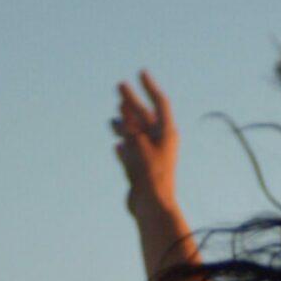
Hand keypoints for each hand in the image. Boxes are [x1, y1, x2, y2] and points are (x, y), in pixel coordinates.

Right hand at [111, 68, 179, 215]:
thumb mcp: (138, 142)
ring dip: (125, 126)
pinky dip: (125, 149)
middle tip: (120, 86)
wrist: (151, 207)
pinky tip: (117, 147)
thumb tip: (124, 104)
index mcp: (167, 133)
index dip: (150, 87)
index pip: (160, 103)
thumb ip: (131, 122)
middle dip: (132, 102)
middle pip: (145, 117)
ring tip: (113, 122)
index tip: (141, 73)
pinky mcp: (143, 172)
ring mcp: (152, 158)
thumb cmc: (148, 174)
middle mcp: (161, 144)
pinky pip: (133, 156)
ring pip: (137, 135)